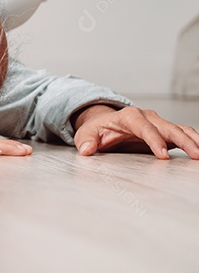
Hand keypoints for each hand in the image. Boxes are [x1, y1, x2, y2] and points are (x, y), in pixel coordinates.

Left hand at [72, 105, 198, 159]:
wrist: (105, 124)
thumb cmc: (97, 130)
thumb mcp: (86, 134)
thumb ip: (85, 141)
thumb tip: (86, 150)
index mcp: (129, 116)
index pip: (144, 127)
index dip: (154, 141)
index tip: (163, 156)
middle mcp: (147, 117)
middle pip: (169, 127)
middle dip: (184, 141)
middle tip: (196, 155)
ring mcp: (158, 123)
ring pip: (181, 130)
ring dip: (194, 141)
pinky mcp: (165, 132)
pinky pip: (184, 135)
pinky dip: (194, 141)